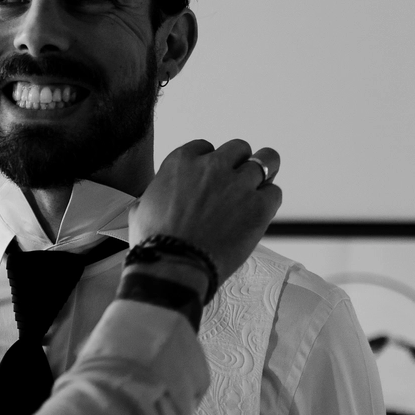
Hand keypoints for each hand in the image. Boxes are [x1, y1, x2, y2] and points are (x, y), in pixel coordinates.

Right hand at [130, 139, 281, 285]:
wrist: (174, 266)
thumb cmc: (154, 243)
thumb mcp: (140, 210)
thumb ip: (151, 197)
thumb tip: (148, 202)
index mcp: (181, 162)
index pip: (205, 147)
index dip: (210, 163)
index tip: (211, 178)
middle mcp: (212, 166)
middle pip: (238, 148)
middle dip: (240, 162)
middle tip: (239, 181)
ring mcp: (238, 184)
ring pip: (266, 160)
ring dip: (265, 172)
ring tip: (263, 184)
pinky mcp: (258, 206)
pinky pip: (275, 192)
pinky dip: (269, 201)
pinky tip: (261, 212)